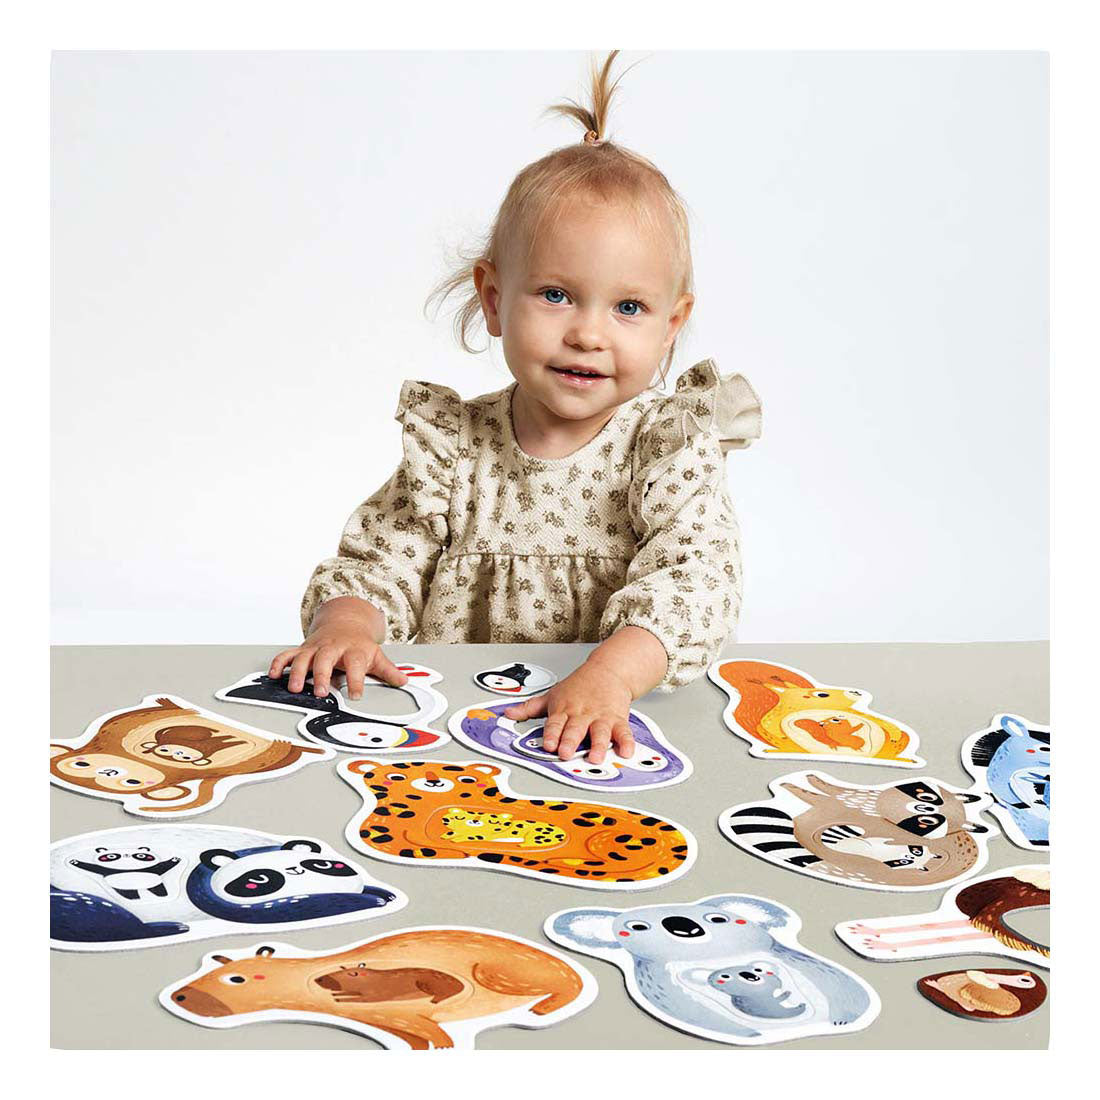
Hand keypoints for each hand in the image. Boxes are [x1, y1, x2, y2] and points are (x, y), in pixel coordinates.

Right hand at [269, 597, 406, 697]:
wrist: (345, 622)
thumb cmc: (359, 644)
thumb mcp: (376, 655)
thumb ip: (388, 671)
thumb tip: (404, 681)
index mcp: (354, 650)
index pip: (356, 664)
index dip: (356, 681)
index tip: (356, 695)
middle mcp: (333, 647)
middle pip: (326, 659)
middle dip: (322, 675)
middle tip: (321, 692)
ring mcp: (316, 648)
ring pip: (303, 657)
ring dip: (297, 672)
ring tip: (295, 688)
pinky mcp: (303, 649)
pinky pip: (287, 654)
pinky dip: (278, 663)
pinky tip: (274, 675)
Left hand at [503, 662, 634, 764]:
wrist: (608, 670)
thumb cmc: (579, 686)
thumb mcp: (552, 695)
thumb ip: (529, 708)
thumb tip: (508, 714)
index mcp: (564, 710)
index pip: (555, 724)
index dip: (551, 734)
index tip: (548, 745)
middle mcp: (582, 715)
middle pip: (575, 729)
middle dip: (570, 741)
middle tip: (565, 752)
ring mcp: (601, 717)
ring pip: (599, 732)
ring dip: (598, 745)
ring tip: (595, 757)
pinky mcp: (618, 719)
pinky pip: (623, 732)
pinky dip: (626, 742)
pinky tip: (626, 751)